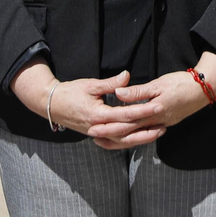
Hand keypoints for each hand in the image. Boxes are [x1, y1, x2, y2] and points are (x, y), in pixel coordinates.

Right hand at [11, 63, 166, 146]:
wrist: (52, 104)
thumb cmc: (71, 92)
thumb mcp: (91, 84)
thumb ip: (111, 83)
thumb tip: (127, 75)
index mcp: (98, 114)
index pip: (125, 114)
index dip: (143, 111)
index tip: (157, 106)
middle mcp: (99, 128)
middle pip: (126, 133)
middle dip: (146, 130)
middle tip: (163, 125)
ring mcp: (97, 134)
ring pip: (122, 141)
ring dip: (140, 138)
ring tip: (157, 133)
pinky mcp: (96, 135)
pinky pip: (115, 141)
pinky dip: (128, 141)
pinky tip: (140, 138)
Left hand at [99, 54, 215, 149]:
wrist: (204, 90)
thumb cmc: (181, 83)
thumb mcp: (158, 84)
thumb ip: (138, 92)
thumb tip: (118, 94)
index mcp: (152, 111)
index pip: (126, 121)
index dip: (109, 125)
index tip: (94, 126)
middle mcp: (156, 122)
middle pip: (129, 132)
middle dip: (110, 135)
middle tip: (93, 136)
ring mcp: (162, 124)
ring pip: (137, 136)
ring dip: (121, 138)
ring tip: (105, 139)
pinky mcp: (166, 123)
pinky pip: (146, 134)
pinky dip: (134, 136)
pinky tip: (127, 136)